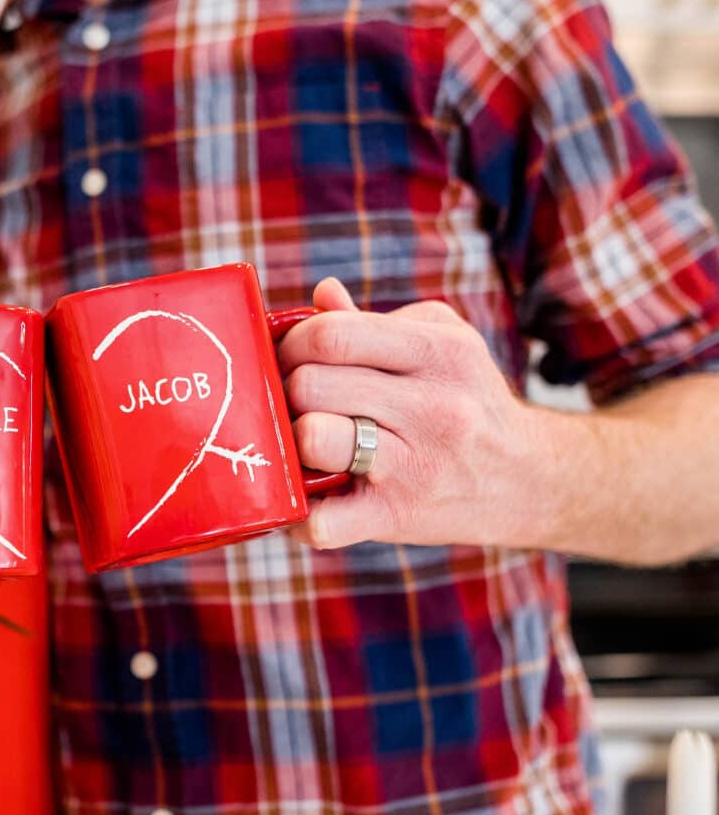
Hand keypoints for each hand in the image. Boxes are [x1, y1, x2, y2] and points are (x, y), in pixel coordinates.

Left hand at [277, 279, 541, 550]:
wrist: (529, 476)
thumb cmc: (468, 400)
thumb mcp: (442, 344)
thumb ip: (375, 323)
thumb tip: (322, 294)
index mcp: (437, 351)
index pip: (334, 335)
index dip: (292, 343)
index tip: (287, 357)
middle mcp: (432, 405)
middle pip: (313, 385)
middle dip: (286, 391)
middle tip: (289, 401)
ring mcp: (416, 464)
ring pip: (314, 439)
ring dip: (292, 442)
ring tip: (302, 443)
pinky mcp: (399, 515)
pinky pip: (326, 520)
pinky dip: (301, 516)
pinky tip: (308, 502)